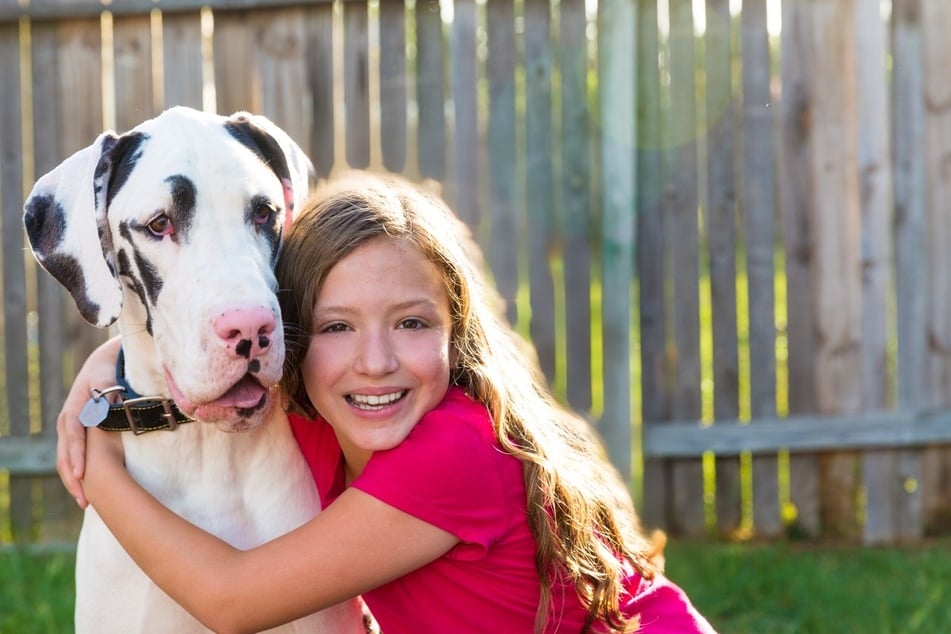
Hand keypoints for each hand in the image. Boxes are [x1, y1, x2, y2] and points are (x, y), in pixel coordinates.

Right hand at [57, 336, 121, 507]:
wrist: (99, 367)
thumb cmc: (106, 372)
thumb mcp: (106, 378)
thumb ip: (106, 391)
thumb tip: (105, 403)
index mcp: (74, 410)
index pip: (74, 436)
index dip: (76, 455)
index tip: (81, 472)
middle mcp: (67, 422)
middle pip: (65, 454)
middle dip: (73, 478)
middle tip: (84, 498)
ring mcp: (68, 430)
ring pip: (65, 460)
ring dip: (73, 482)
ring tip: (85, 502)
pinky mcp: (74, 436)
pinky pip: (71, 459)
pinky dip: (76, 476)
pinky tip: (86, 491)